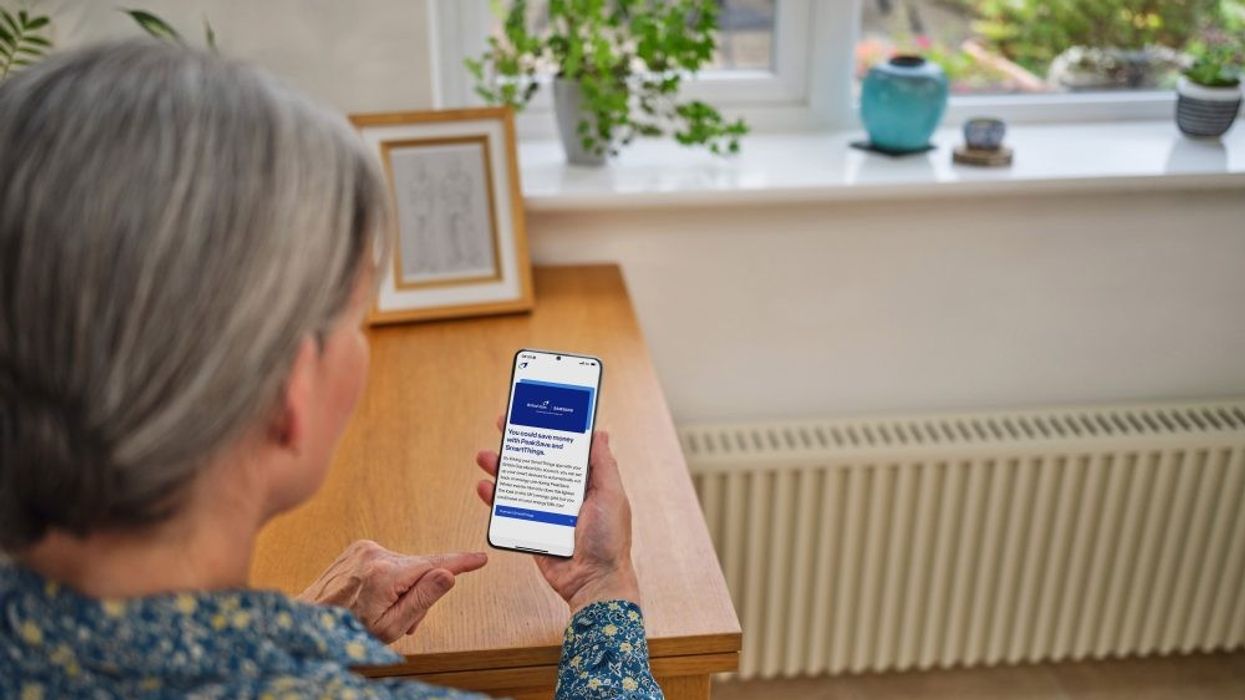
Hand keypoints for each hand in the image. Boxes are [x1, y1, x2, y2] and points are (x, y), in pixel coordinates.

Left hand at [297, 540, 486, 642]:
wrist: (308, 621)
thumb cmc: (346, 630)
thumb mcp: (390, 626)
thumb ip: (422, 599)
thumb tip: (447, 574)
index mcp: (386, 574)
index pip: (434, 565)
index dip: (461, 563)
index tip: (480, 558)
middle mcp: (376, 554)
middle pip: (420, 570)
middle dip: (419, 594)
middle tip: (405, 620)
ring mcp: (366, 548)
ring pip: (405, 567)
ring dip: (403, 588)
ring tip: (384, 610)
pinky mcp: (360, 548)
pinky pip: (389, 562)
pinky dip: (390, 579)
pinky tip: (375, 597)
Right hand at [475, 418, 639, 612]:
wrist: (594, 583)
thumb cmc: (609, 541)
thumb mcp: (611, 495)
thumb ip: (603, 464)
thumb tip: (599, 431)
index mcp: (586, 482)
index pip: (565, 448)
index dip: (550, 430)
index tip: (535, 412)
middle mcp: (565, 494)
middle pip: (537, 462)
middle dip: (519, 443)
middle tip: (503, 425)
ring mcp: (546, 512)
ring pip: (519, 483)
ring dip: (501, 467)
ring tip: (486, 456)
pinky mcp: (531, 529)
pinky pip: (509, 510)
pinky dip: (495, 497)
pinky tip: (485, 487)